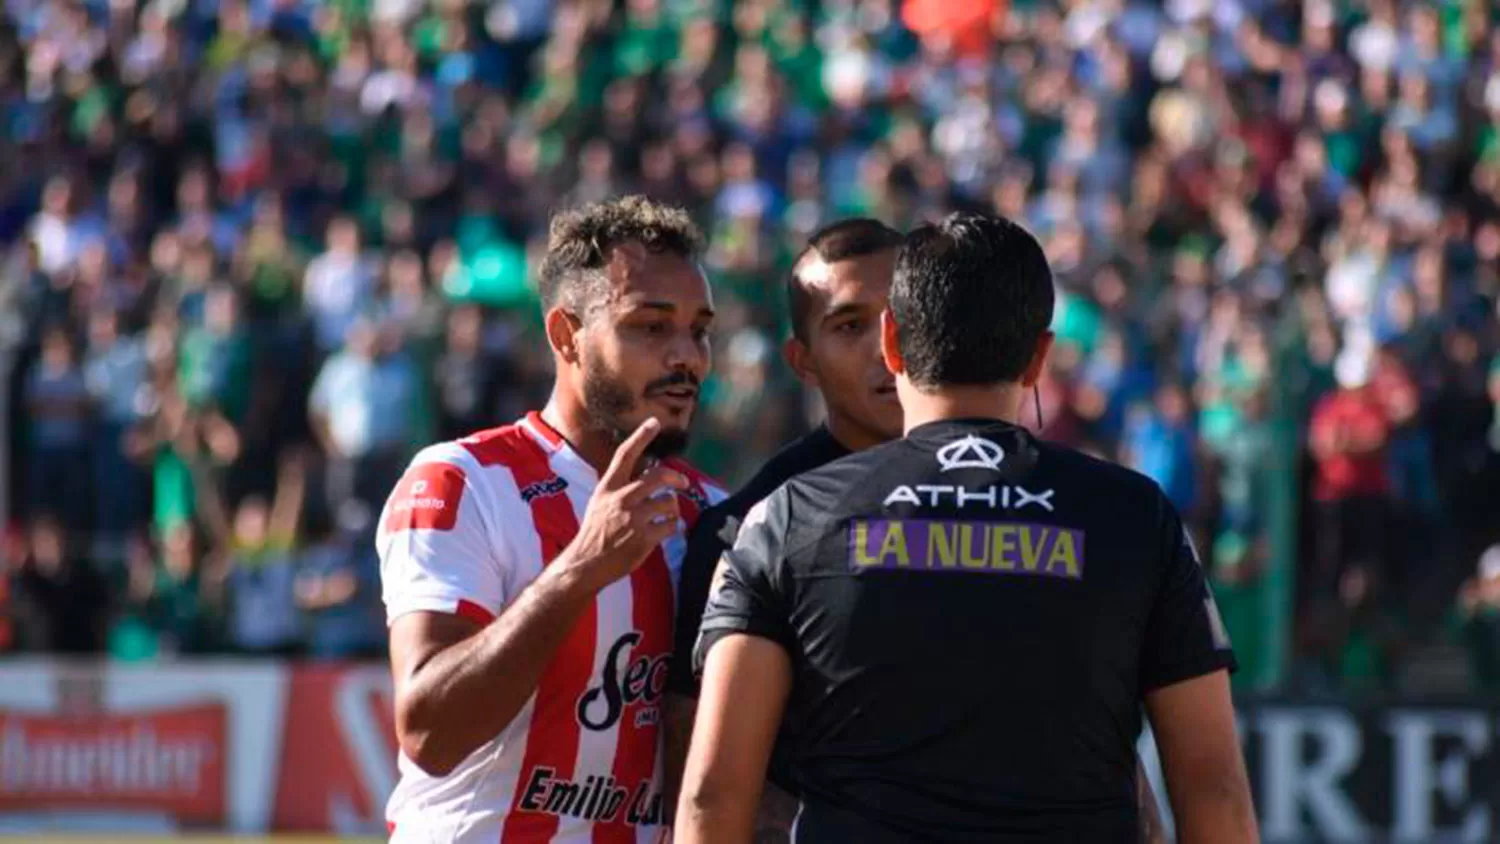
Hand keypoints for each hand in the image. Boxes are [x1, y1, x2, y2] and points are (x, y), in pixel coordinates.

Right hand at [564, 418, 687, 589]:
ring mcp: (633, 518)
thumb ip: (621, 487)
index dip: (641, 436)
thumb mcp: (600, 502)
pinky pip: (671, 525)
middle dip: (675, 477)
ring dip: (673, 509)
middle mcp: (621, 498)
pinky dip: (672, 528)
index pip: (625, 455)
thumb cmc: (595, 532)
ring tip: (666, 516)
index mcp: (608, 487)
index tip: (654, 422)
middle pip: (658, 476)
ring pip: (669, 503)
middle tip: (682, 482)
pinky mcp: (644, 537)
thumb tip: (647, 472)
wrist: (587, 563)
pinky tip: (664, 532)